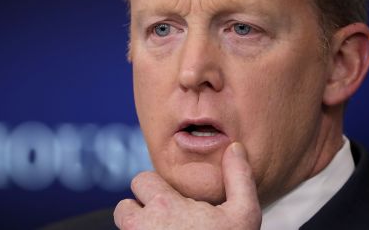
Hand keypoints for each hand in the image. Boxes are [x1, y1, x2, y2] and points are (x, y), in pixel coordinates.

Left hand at [113, 142, 261, 229]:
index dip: (156, 188)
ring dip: (138, 229)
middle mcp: (142, 227)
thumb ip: (239, 178)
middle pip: (124, 206)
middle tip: (166, 222)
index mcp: (165, 207)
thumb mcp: (244, 216)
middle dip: (141, 210)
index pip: (140, 179)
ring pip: (124, 227)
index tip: (173, 201)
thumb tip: (235, 147)